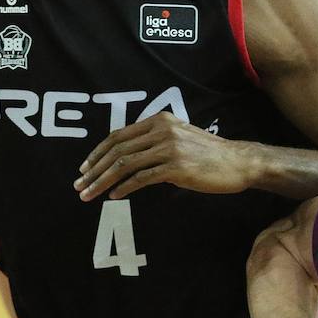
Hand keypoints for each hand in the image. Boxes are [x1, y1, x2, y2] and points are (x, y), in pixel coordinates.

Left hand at [74, 113, 260, 199]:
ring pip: (125, 164)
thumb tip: (131, 159)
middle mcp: (161, 130)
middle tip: (80, 185)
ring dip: (103, 181)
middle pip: (117, 150)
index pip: (118, 136)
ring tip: (90, 195)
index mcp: (159, 120)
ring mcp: (168, 148)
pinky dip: (124, 188)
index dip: (97, 153)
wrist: (238, 163)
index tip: (85, 169)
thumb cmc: (210, 155)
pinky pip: (142, 178)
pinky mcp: (176, 167)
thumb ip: (156, 143)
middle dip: (94, 169)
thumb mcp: (180, 139)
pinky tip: (114, 197)